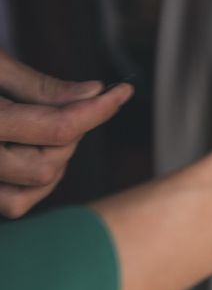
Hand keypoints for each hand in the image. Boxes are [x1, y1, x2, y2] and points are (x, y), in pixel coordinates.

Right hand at [0, 50, 132, 217]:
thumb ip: (38, 85)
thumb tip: (94, 91)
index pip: (57, 126)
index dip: (99, 109)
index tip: (123, 90)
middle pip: (48, 165)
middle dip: (72, 135)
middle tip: (72, 103)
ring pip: (29, 194)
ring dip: (54, 163)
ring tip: (49, 126)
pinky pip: (9, 204)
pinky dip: (31, 183)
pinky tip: (32, 150)